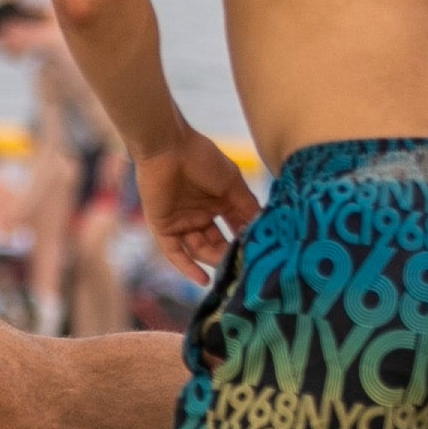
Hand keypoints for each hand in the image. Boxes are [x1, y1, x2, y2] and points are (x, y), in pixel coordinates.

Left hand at [137, 127, 261, 278]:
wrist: (169, 147)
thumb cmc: (203, 160)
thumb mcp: (232, 185)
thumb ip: (247, 207)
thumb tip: (265, 228)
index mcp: (217, 203)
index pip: (234, 229)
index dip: (246, 241)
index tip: (260, 256)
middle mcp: (200, 215)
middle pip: (216, 243)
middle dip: (229, 256)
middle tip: (244, 269)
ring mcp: (180, 221)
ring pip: (198, 249)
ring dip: (212, 262)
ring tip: (228, 272)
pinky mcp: (162, 226)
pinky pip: (174, 252)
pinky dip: (186, 267)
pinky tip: (202, 280)